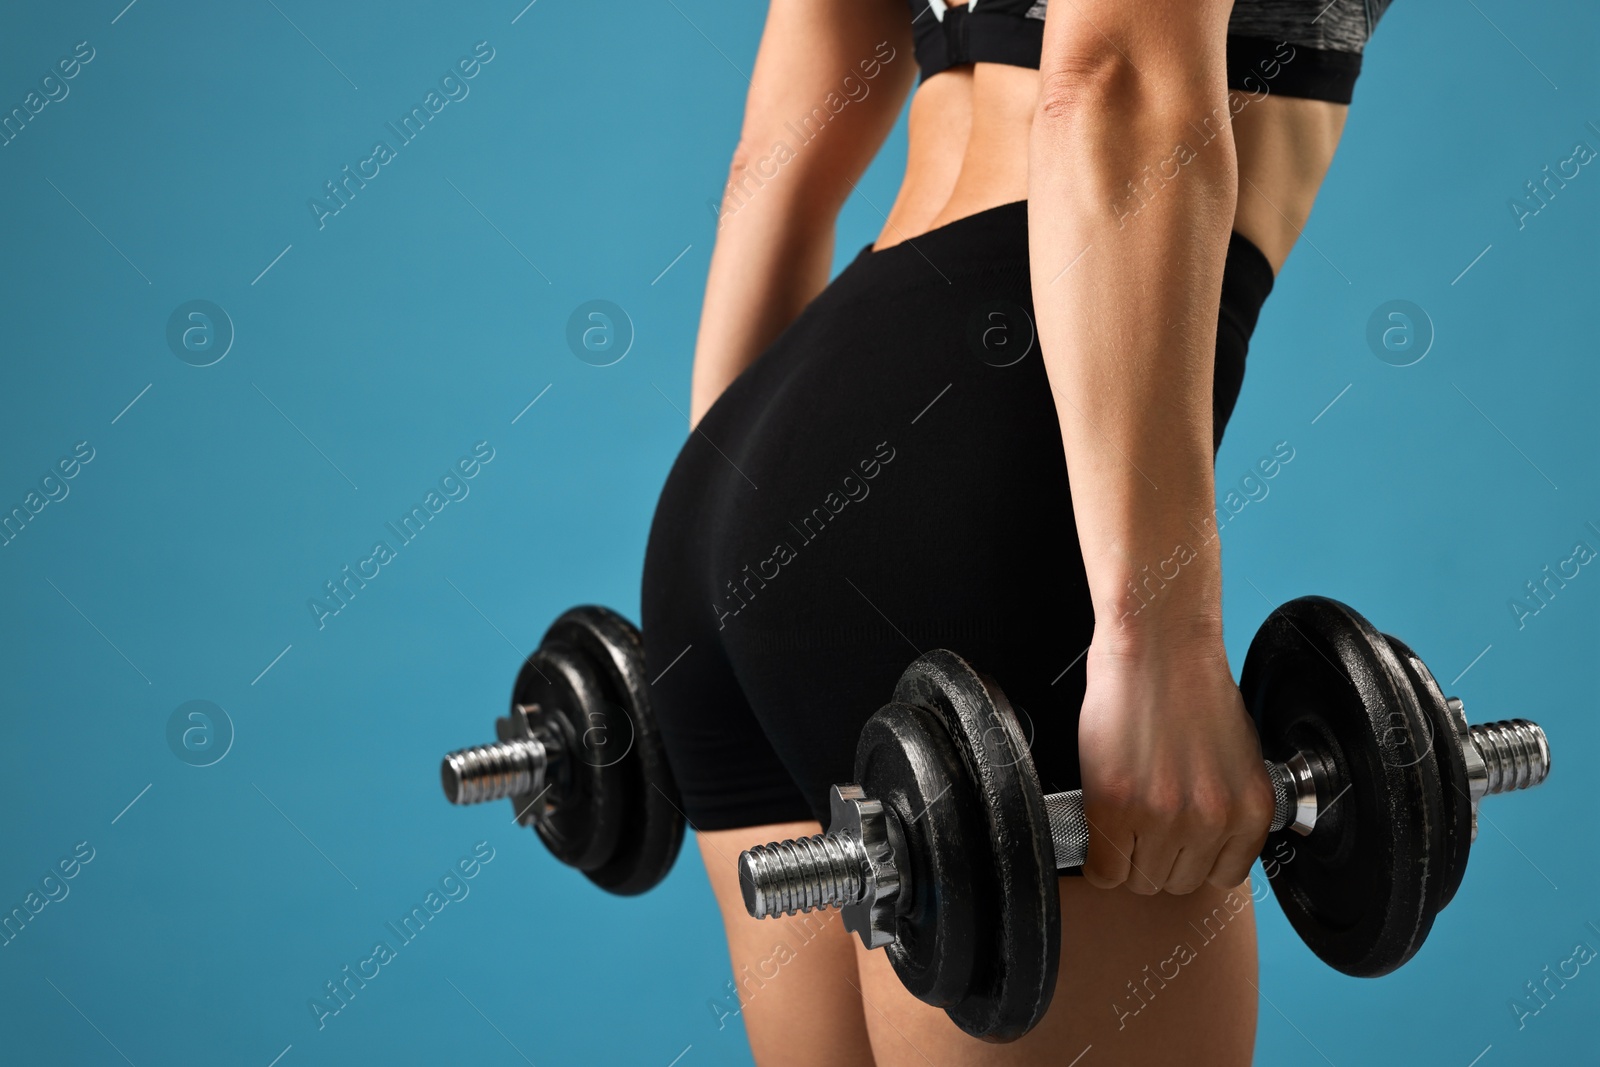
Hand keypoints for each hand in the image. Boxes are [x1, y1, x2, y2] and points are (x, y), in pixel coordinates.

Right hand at [1077, 627, 1275, 894]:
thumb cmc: (1190, 684)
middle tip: (1139, 827)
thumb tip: (1202, 839)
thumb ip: (1224, 803)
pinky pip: (1103, 869)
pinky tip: (1097, 829)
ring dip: (1124, 857)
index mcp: (1250, 810)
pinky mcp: (1115, 806)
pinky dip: (1096, 860)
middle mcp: (1212, 821)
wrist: (1157, 644)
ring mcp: (1162, 818)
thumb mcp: (1236, 755)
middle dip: (1155, 858)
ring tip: (1119, 821)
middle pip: (1176, 882)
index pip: (1221, 875)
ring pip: (1138, 880)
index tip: (1174, 844)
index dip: (1191, 858)